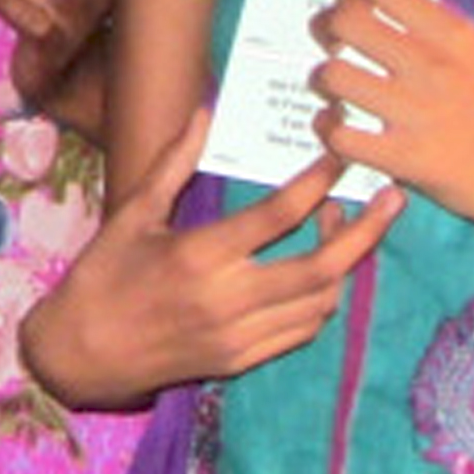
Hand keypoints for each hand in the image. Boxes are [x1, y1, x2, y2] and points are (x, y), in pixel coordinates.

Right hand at [18, 109, 399, 410]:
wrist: (82, 352)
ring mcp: (239, 336)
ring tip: (344, 230)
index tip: (341, 157)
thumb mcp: (133, 213)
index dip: (318, 182)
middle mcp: (227, 298)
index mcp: (198, 254)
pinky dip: (322, 300)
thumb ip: (174, 162)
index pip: (279, 214)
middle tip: (391, 200)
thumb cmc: (102, 274)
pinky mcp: (241, 360)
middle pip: (320, 266)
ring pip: (320, 302)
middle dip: (365, 232)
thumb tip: (204, 113)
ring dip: (344, 264)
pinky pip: (302, 331)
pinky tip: (319, 273)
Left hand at [311, 0, 473, 235]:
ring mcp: (420, 111)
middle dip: (325, 29)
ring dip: (321, 82)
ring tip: (333, 92)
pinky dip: (327, 129)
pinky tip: (339, 129)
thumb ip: (432, 29)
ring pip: (333, 74)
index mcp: (454, 34)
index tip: (350, 8)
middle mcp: (434, 66)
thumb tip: (377, 6)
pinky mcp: (407, 158)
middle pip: (346, 21)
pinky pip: (339, 134)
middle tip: (330, 45)